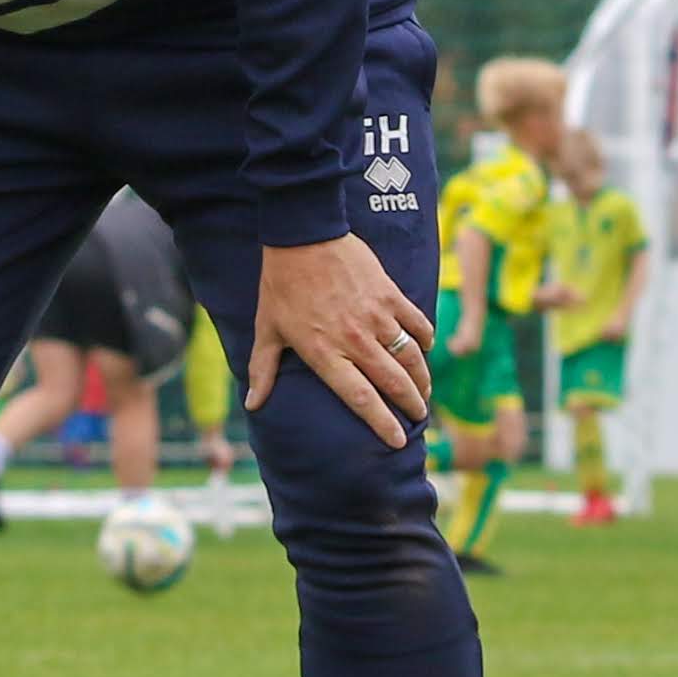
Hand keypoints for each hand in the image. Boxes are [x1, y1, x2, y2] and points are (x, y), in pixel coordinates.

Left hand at [245, 236, 432, 447]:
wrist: (303, 236)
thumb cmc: (281, 285)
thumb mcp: (267, 329)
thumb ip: (263, 369)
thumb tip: (252, 404)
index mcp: (325, 353)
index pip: (360, 398)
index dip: (381, 423)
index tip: (397, 440)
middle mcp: (354, 340)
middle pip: (392, 383)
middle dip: (411, 405)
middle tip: (420, 417)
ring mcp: (375, 317)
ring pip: (410, 357)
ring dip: (422, 378)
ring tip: (424, 391)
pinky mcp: (389, 294)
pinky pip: (416, 323)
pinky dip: (425, 338)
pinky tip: (425, 348)